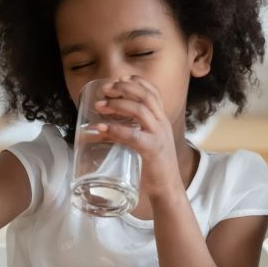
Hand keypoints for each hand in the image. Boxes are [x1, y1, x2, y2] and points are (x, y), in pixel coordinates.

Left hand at [93, 76, 181, 200]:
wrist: (168, 188)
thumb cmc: (153, 167)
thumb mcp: (142, 145)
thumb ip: (125, 134)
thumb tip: (100, 130)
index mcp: (162, 121)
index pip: (154, 93)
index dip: (137, 82)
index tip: (120, 78)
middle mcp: (162, 124)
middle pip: (146, 96)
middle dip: (124, 89)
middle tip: (105, 89)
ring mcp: (159, 136)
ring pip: (140, 110)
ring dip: (117, 105)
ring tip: (100, 106)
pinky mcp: (152, 149)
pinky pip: (133, 135)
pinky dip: (115, 129)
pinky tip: (101, 128)